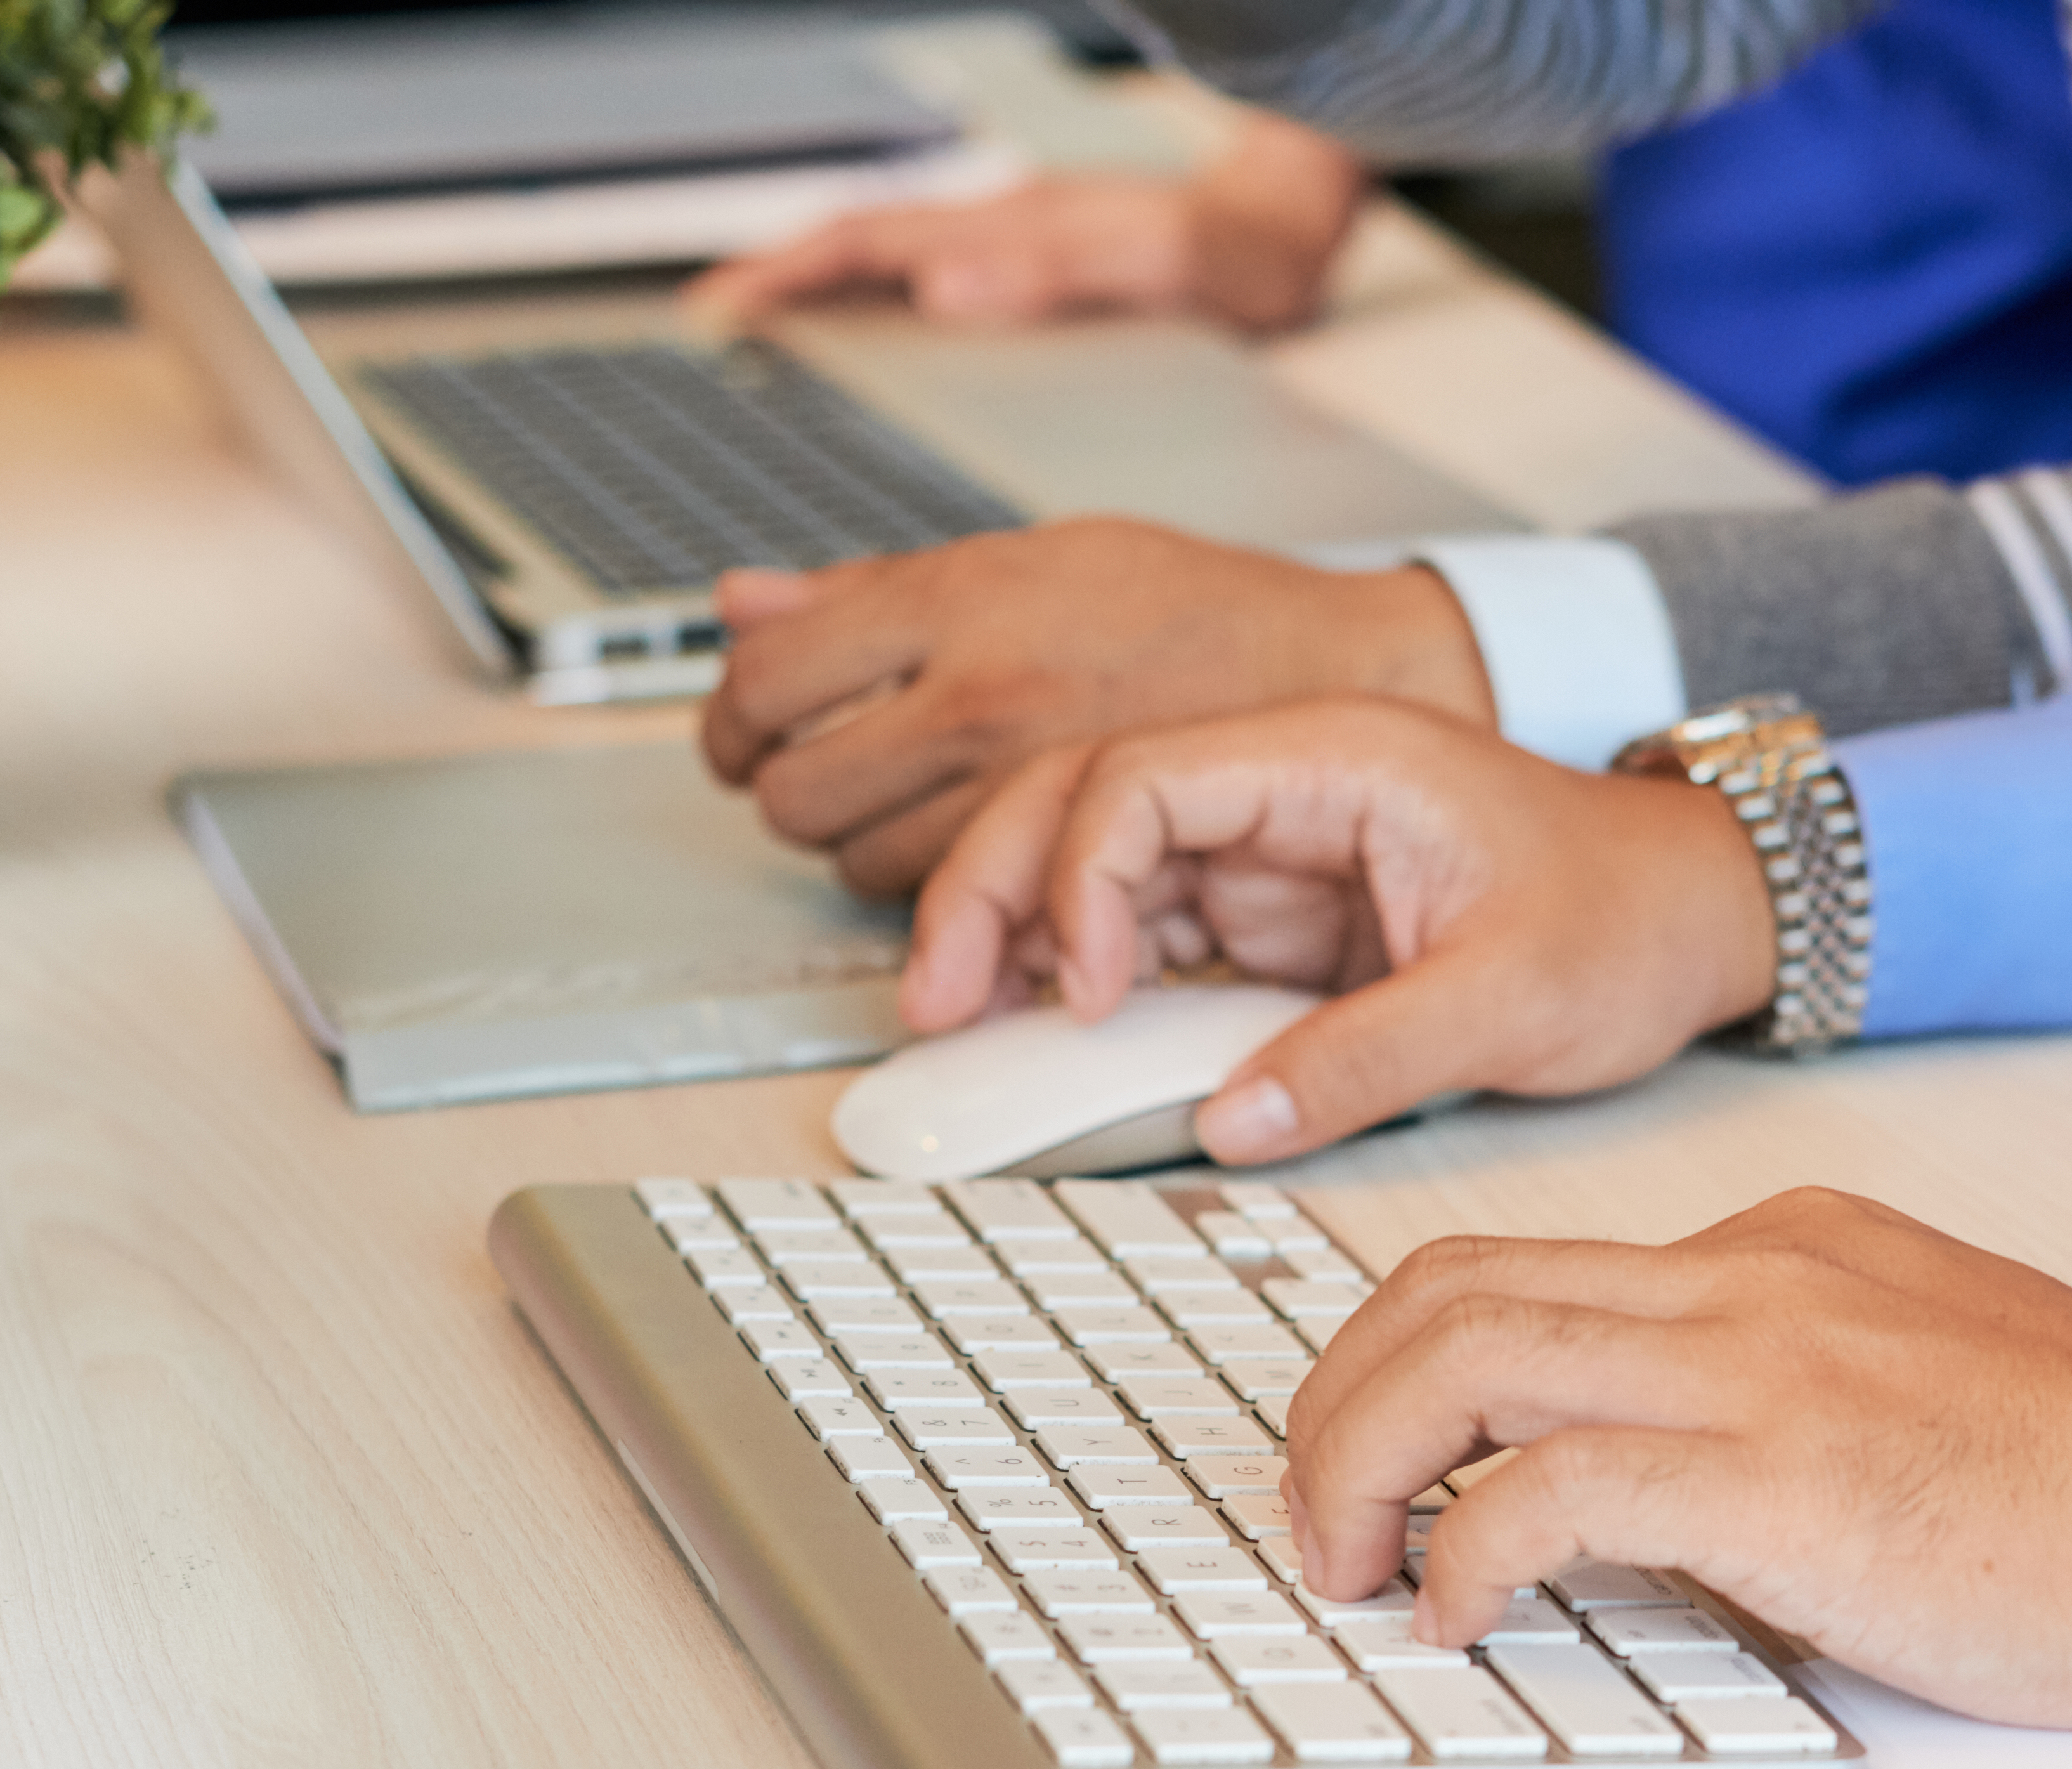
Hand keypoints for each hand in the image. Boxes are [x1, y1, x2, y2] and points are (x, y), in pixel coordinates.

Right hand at [688, 117, 1369, 333]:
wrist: (1292, 240)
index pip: (869, 242)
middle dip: (779, 284)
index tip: (725, 307)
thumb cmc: (1238, 259)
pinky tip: (869, 350)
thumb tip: (948, 285)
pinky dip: (885, 312)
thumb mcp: (1160, 269)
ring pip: (892, 271)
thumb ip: (1060, 275)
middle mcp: (1004, 236)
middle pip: (861, 252)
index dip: (789, 272)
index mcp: (1013, 233)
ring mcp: (1016, 257)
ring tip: (761, 343)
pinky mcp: (1038, 282)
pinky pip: (937, 292)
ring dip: (824, 298)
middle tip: (711, 329)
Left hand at [699, 523, 1493, 893]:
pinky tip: (977, 860)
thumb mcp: (1036, 558)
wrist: (1337, 681)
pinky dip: (943, 896)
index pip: (771, 674)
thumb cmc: (1197, 615)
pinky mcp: (1063, 870)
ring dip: (868, 851)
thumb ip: (878, 590)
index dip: (734, 714)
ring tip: (915, 816)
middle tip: (816, 777)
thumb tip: (740, 603)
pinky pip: (950, 908)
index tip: (743, 726)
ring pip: (862, 867)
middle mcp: (982, 699)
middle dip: (789, 790)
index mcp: (966, 604)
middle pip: (796, 789)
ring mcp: (1023, 793)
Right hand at [900, 696, 1773, 1161]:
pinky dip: (1083, 985)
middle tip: (934, 1003)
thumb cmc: (1625, 917)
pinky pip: (1148, 939)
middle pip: (1081, 800)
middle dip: (993, 893)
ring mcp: (1271, 854)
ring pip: (1094, 870)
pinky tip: (1036, 1039)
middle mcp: (1283, 788)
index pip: (1146, 776)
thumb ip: (1368, 1058)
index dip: (1083, 877)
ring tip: (955, 1024)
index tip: (1089, 991)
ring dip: (1016, 939)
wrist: (1694, 913)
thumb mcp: (1511, 999)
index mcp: (1335, 757)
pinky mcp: (1275, 920)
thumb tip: (1236, 1120)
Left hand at [1282, 1192, 2071, 1730]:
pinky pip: (1545, 1493)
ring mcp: (1762, 1364)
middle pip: (1450, 1291)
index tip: (1381, 1460)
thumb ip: (1771, 1407)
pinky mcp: (1780, 1476)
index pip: (1530, 1272)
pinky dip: (1465, 1558)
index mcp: (1781, 1253)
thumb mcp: (1908, 1390)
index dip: (1412, 1365)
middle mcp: (1751, 1279)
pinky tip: (1460, 1620)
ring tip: (1350, 1566)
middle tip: (1318, 1517)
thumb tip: (1643, 1498)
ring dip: (1362, 1466)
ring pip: (1462, 1357)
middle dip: (1340, 1404)